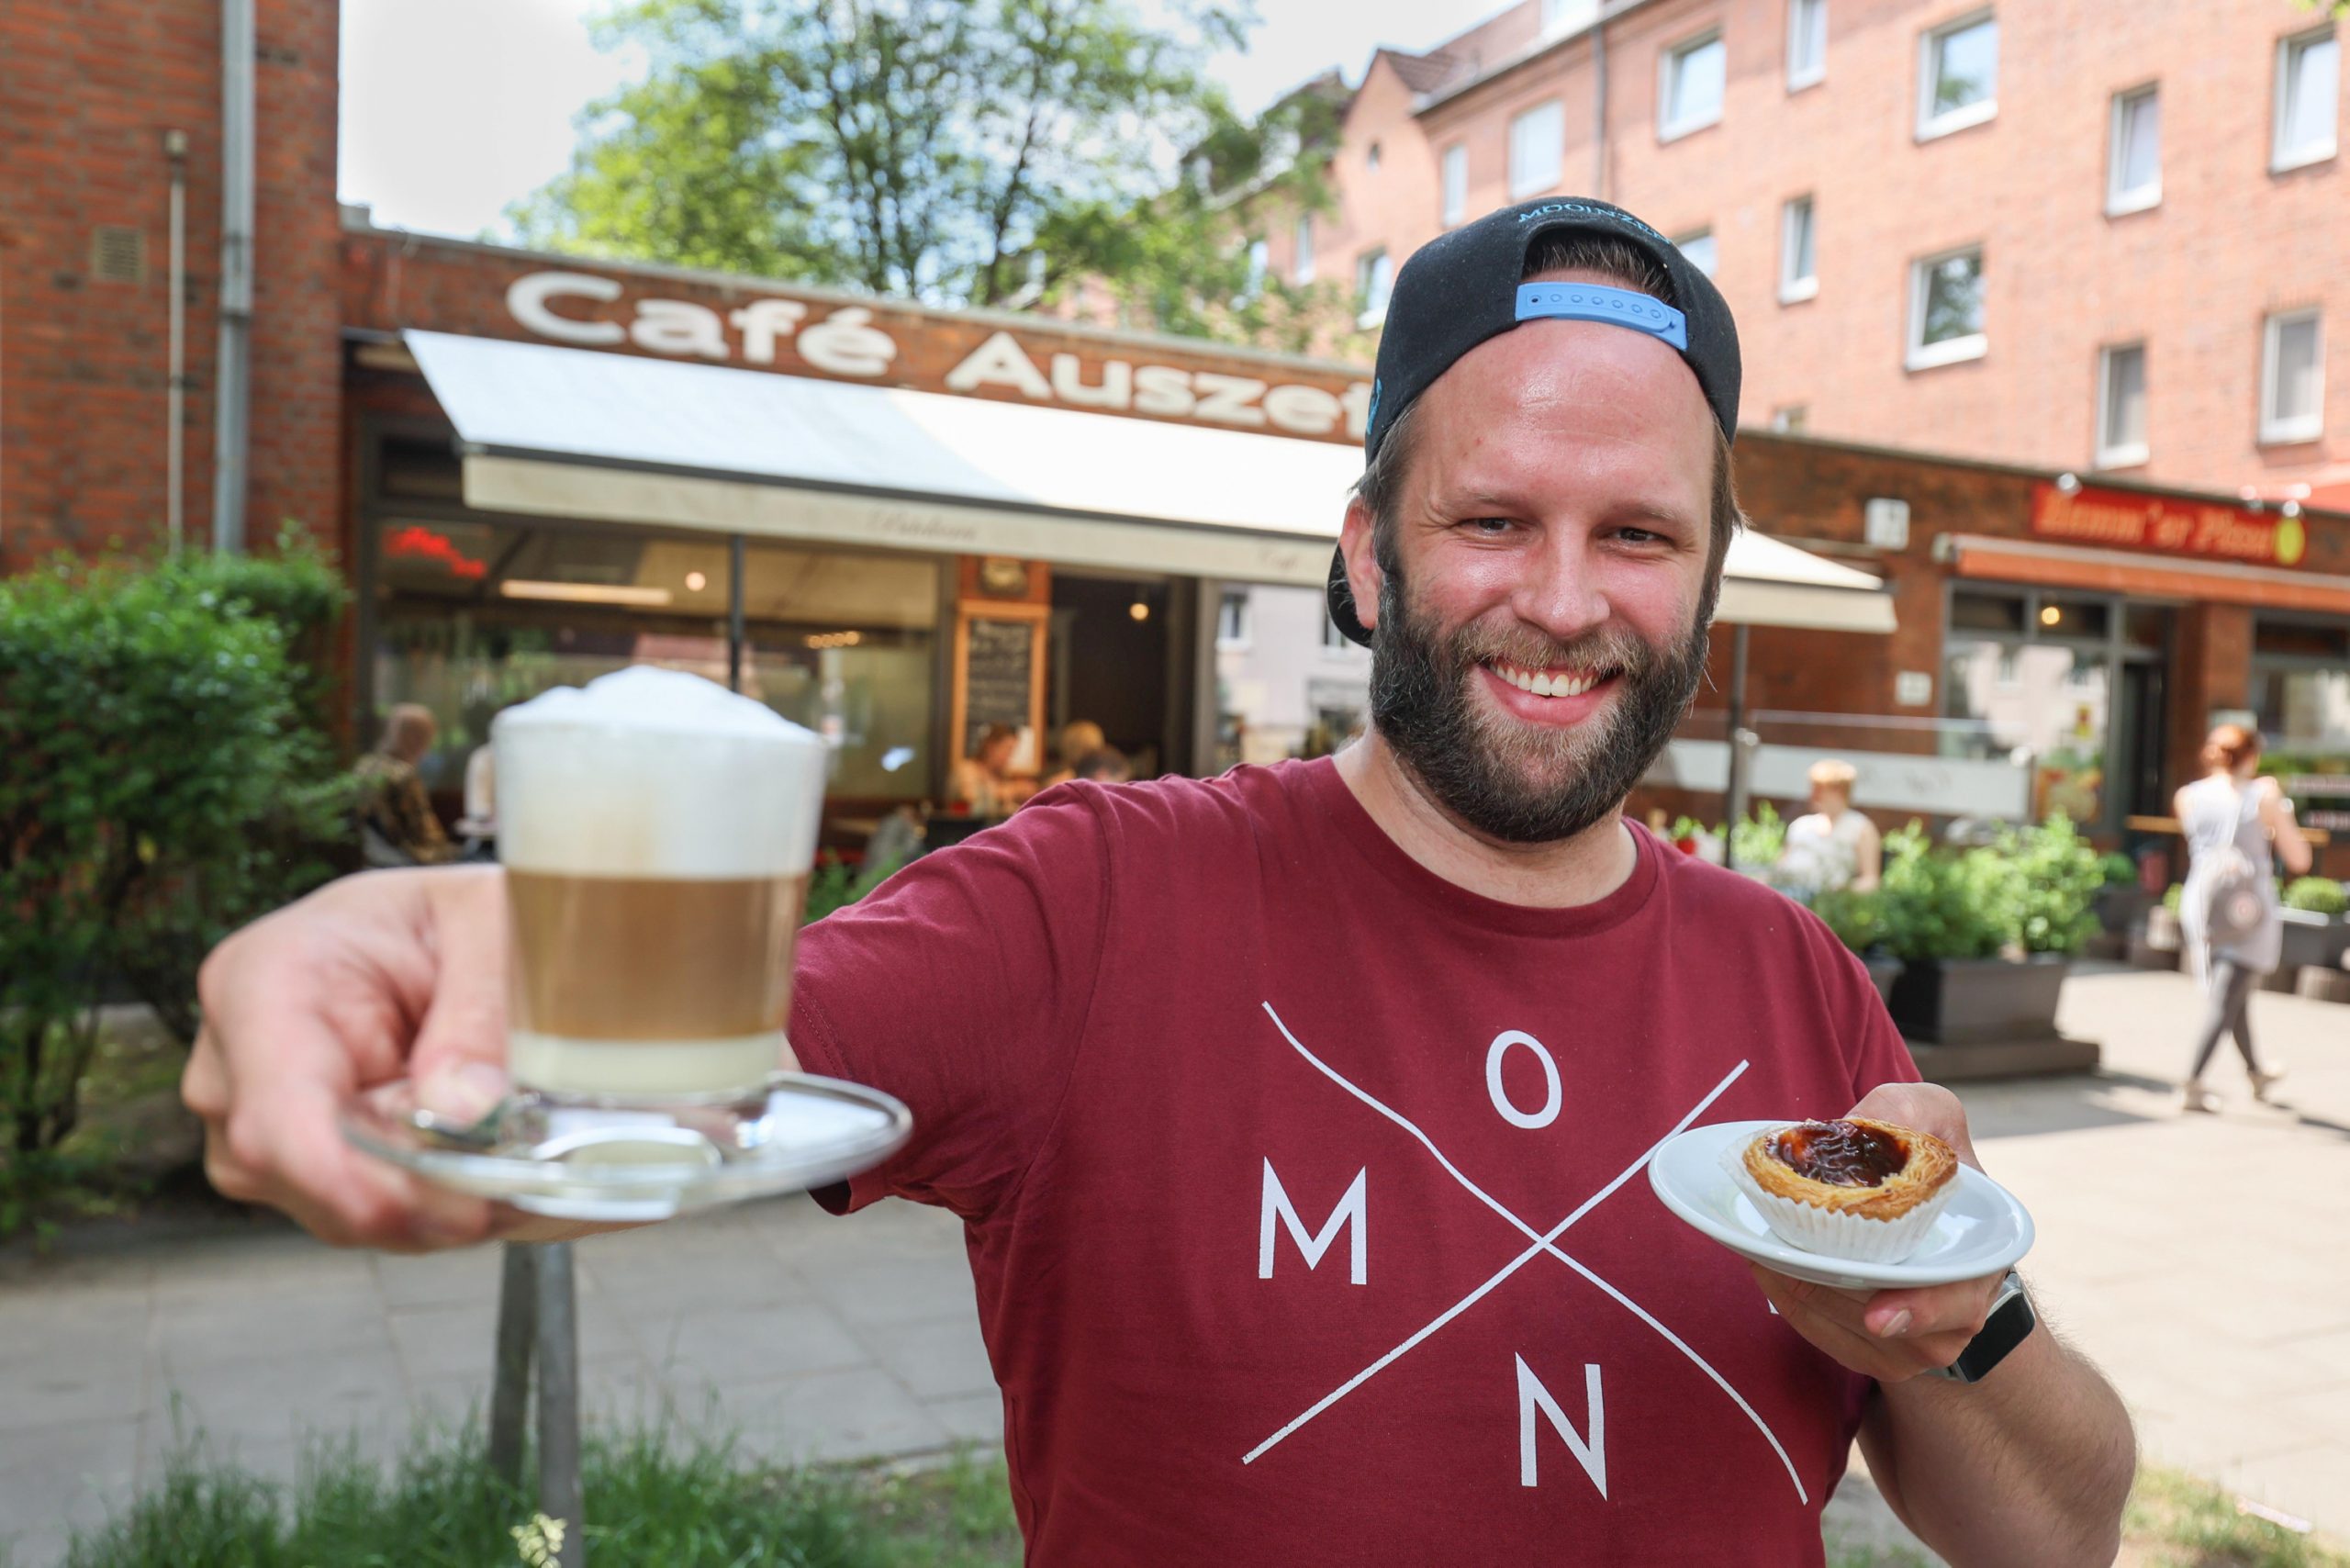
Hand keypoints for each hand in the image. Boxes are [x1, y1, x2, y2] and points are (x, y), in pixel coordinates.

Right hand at [183, 866, 568, 1251]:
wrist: (425, 926)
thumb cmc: (446, 913)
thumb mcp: (489, 925)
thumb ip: (477, 1013)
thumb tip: (462, 1112)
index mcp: (262, 981)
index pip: (277, 1119)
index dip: (358, 1183)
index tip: (456, 1209)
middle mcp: (233, 1063)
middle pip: (304, 1180)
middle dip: (420, 1201)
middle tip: (524, 1185)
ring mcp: (255, 1119)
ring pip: (333, 1209)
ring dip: (432, 1207)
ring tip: (515, 1163)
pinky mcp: (291, 1159)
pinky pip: (356, 1209)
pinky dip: (429, 1206)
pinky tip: (484, 1171)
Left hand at [1748, 1083, 2004, 1382]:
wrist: (1917, 1205)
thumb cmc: (1924, 1160)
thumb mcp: (1931, 1116)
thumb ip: (1906, 1115)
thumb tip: (1855, 1128)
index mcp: (1980, 1260)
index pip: (1958, 1303)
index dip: (1922, 1312)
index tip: (1880, 1317)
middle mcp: (1955, 1313)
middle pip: (1879, 1318)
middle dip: (1826, 1289)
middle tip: (1776, 1254)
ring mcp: (1914, 1342)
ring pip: (1842, 1329)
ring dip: (1798, 1292)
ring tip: (1763, 1249)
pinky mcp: (1874, 1352)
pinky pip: (1822, 1336)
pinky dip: (1790, 1302)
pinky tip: (1767, 1265)